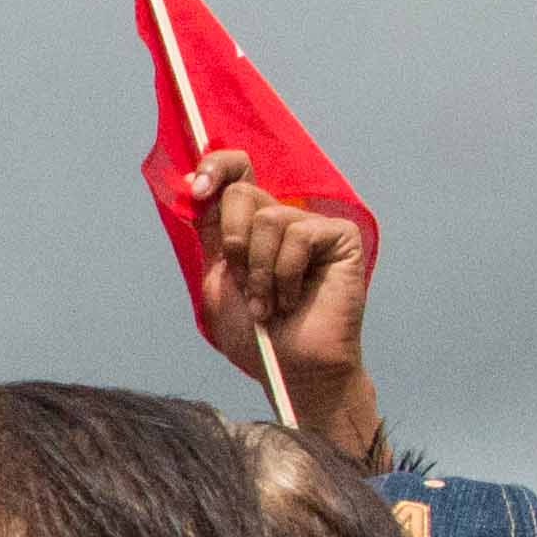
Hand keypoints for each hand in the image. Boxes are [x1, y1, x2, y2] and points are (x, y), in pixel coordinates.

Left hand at [182, 147, 382, 456]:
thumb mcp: (219, 280)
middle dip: (233, 246)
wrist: (291, 368)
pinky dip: (286, 274)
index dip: (214, 168)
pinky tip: (293, 300)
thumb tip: (197, 188)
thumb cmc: (256, 334)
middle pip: (242, 193)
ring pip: (267, 219)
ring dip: (259, 272)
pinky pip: (299, 235)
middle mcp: (281, 220)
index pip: (235, 171)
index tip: (196, 189)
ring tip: (269, 305)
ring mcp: (312, 227)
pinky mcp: (340, 237)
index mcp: (249, 228)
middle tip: (244, 285)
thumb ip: (213, 234)